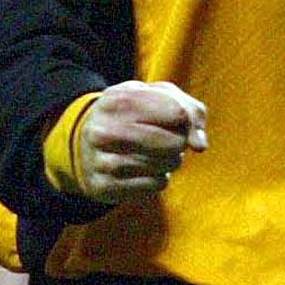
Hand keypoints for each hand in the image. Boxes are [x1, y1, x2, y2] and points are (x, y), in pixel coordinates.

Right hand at [76, 80, 207, 203]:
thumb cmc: (134, 114)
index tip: (177, 119)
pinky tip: (146, 169)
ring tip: (155, 153)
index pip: (178, 113)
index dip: (186, 119)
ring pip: (165, 166)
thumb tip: (200, 146)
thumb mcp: (159, 97)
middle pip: (174, 143)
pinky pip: (154, 185)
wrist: (84, 141)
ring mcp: (101, 161)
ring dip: (170, 161)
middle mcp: (105, 130)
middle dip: (180, 143)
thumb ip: (191, 112)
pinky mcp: (103, 187)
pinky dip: (159, 178)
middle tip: (170, 140)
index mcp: (119, 99)